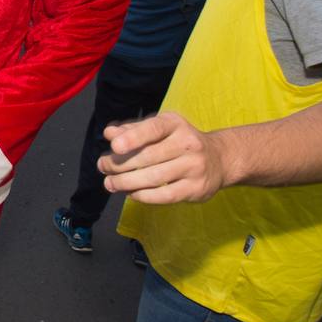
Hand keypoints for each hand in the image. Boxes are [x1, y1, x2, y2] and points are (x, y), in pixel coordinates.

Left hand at [98, 111, 230, 203]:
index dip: (133, 137)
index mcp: (175, 124)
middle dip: (120, 164)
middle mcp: (188, 143)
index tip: (113, 145)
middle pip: (149, 156)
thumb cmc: (178, 142)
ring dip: (127, 183)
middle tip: (103, 168)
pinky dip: (144, 196)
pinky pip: (165, 195)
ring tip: (110, 184)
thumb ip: (132, 130)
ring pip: (154, 178)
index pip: (153, 128)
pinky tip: (131, 194)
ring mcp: (194, 166)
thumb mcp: (159, 129)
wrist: (218, 159)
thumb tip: (109, 133)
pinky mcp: (196, 188)